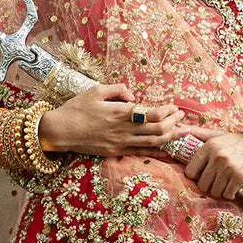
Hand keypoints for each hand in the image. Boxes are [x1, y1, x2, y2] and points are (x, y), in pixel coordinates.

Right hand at [37, 84, 185, 157]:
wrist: (59, 131)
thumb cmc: (76, 108)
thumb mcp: (95, 90)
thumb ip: (117, 89)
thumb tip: (133, 96)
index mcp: (119, 113)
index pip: (152, 114)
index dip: (167, 111)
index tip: (174, 106)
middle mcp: (122, 130)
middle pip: (157, 130)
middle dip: (174, 123)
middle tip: (182, 117)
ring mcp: (120, 143)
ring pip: (152, 143)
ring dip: (170, 138)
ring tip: (182, 133)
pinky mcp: (115, 152)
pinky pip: (140, 153)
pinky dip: (156, 152)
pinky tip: (166, 150)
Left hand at [182, 126, 242, 199]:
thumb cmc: (237, 142)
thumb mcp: (217, 135)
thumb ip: (197, 133)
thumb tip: (178, 127)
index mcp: (209, 146)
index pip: (190, 172)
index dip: (196, 176)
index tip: (204, 174)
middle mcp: (217, 156)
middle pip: (202, 185)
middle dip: (209, 185)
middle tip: (217, 180)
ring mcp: (229, 168)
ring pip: (214, 192)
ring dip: (220, 191)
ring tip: (226, 183)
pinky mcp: (240, 178)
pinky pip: (228, 195)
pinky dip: (230, 194)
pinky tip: (234, 187)